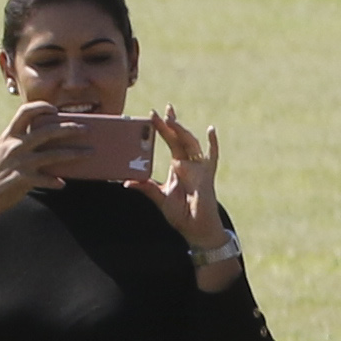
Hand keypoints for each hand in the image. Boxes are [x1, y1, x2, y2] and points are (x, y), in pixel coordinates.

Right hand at [0, 98, 86, 252]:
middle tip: (87, 129)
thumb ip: (21, 142)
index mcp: (9, 135)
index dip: (41, 107)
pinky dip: (55, 181)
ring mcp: (18, 162)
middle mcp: (14, 146)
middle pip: (47, 132)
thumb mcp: (4, 151)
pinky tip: (62, 183)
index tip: (56, 109)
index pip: (25, 112)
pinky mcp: (21, 179)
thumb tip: (50, 138)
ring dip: (74, 153)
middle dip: (69, 129)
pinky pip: (44, 179)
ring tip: (90, 153)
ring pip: (53, 155)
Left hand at [155, 113, 220, 239]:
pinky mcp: (207, 176)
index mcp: (177, 166)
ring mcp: (199, 168)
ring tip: (172, 121)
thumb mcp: (159, 198)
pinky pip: (212, 157)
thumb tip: (127, 182)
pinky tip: (210, 130)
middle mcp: (189, 163)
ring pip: (190, 143)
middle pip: (179, 138)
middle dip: (171, 124)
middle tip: (162, 111)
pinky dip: (212, 144)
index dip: (162, 127)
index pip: (170, 141)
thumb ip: (146, 188)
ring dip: (181, 131)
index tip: (153, 114)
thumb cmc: (181, 214)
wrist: (196, 229)